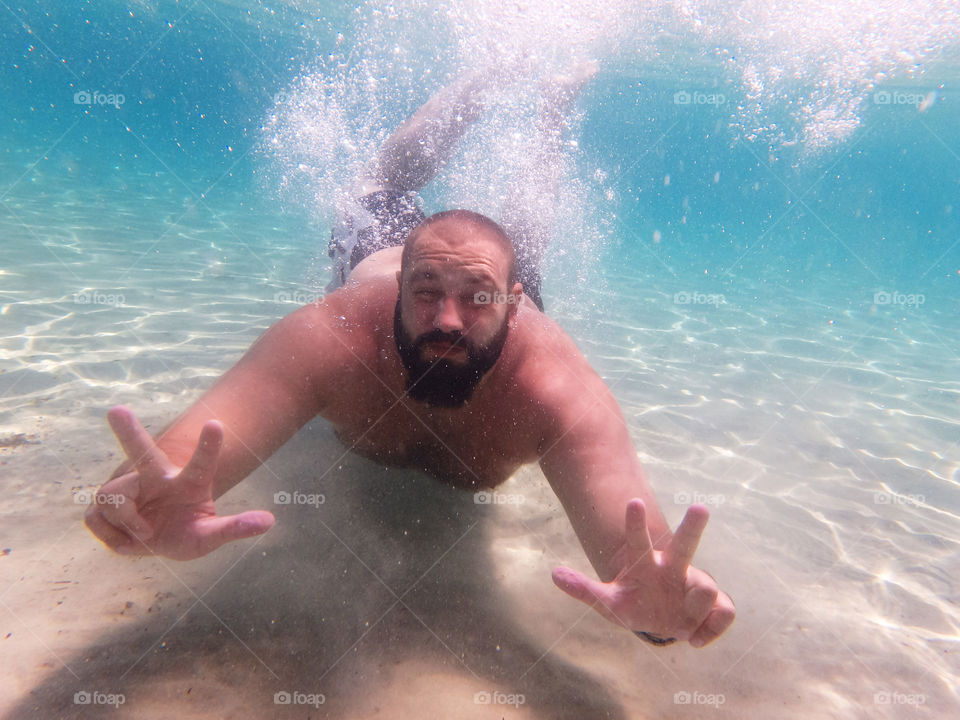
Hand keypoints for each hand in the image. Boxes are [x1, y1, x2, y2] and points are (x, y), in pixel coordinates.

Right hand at [84, 406, 274, 559]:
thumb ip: (236, 527)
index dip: (209, 446)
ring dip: (129, 522)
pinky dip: (113, 536)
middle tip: (116, 410)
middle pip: (143, 452)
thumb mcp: (210, 536)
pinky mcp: (102, 506)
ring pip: (115, 497)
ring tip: (145, 533)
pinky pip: (97, 517)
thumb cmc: (187, 533)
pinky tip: (126, 537)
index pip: (201, 463)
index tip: (216, 423)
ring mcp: (128, 488)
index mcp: (187, 482)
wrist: (155, 542)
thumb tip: (270, 521)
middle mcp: (156, 478)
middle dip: (129, 432)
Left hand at [552, 499, 733, 647]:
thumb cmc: (634, 605)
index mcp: (646, 564)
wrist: (662, 624)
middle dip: (693, 527)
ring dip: (695, 608)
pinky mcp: (716, 604)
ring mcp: (696, 585)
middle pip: (685, 545)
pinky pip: (724, 612)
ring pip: (706, 588)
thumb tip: (554, 573)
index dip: (635, 523)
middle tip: (700, 507)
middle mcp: (674, 568)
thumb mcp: (607, 602)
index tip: (632, 501)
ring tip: (683, 623)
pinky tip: (695, 639)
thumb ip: (583, 589)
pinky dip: (711, 629)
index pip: (638, 541)